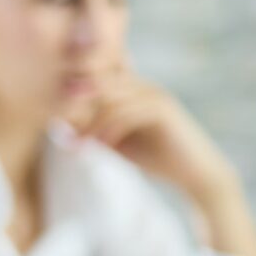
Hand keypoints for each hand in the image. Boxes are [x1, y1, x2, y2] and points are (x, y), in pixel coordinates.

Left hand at [65, 71, 228, 199]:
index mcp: (131, 90)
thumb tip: (61, 126)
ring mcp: (155, 95)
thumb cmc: (154, 157)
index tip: (60, 124)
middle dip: (77, 108)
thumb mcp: (116, 141)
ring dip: (90, 123)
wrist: (195, 174)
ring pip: (110, 98)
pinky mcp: (163, 109)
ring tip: (79, 145)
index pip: (95, 81)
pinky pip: (127, 112)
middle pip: (98, 84)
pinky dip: (109, 129)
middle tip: (63, 132)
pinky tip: (101, 146)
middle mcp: (143, 86)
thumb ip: (94, 129)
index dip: (74, 99)